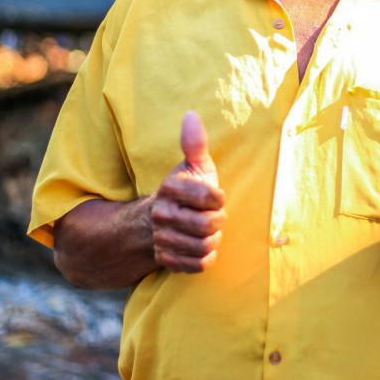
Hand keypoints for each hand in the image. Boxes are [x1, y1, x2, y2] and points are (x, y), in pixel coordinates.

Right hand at [150, 111, 225, 272]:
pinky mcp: (166, 260)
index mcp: (170, 188)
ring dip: (212, 240)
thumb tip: (191, 115)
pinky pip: (198, 264)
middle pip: (207, 225)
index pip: (210, 197)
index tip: (215, 197)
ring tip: (207, 232)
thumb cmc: (187, 191)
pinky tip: (200, 246)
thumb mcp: (194, 166)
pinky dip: (206, 257)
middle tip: (213, 216)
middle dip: (218, 221)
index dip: (219, 199)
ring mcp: (161, 238)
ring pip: (203, 246)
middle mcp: (161, 214)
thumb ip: (195, 144)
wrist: (160, 222)